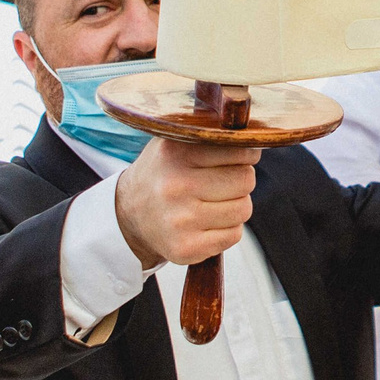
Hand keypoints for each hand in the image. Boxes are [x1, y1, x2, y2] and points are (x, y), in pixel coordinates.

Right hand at [113, 139, 258, 270]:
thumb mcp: (174, 142)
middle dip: (240, 181)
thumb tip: (251, 131)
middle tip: (222, 183)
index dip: (245, 155)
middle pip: (245, 180)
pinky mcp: (186, 248)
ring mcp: (180, 220)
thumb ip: (208, 131)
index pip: (240, 150)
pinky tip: (208, 223)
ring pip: (243, 209)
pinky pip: (234, 235)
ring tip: (213, 203)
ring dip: (235, 206)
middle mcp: (176, 186)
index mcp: (176, 153)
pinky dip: (227, 229)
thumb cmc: (163, 172)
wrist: (128, 213)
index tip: (236, 159)